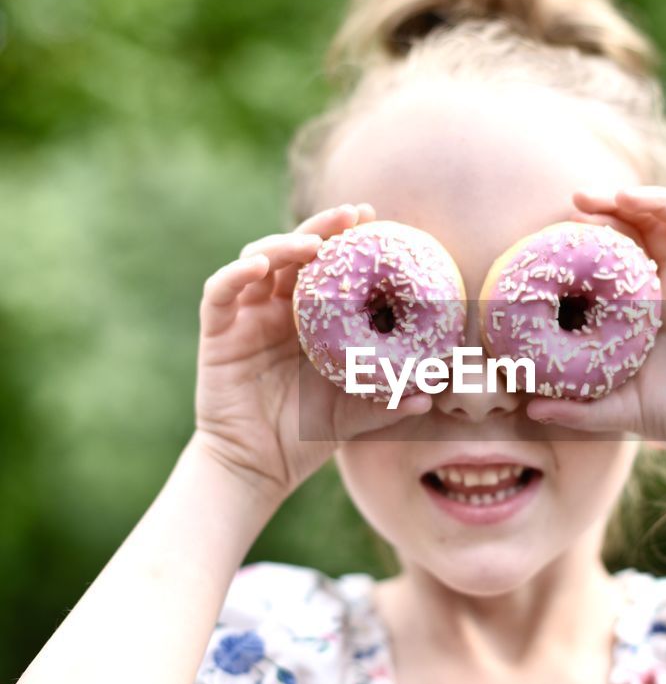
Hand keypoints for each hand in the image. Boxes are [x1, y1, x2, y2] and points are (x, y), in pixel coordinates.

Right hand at [193, 202, 430, 500]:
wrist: (257, 468)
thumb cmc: (303, 437)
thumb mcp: (353, 414)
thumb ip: (387, 401)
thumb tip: (431, 395)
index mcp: (310, 319)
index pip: (327, 267)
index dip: (347, 240)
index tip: (376, 220)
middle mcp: (277, 309)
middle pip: (295, 251)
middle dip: (322, 227)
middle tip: (352, 215)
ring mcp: (245, 317)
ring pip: (259, 260)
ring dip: (284, 244)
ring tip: (312, 244)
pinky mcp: (217, 332)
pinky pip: (220, 292)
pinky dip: (236, 274)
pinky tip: (261, 266)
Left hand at [526, 153, 665, 468]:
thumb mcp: (622, 408)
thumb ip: (577, 409)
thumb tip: (526, 408)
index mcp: (650, 300)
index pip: (619, 249)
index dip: (594, 232)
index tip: (560, 224)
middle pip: (648, 223)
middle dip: (616, 203)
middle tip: (581, 197)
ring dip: (659, 198)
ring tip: (626, 194)